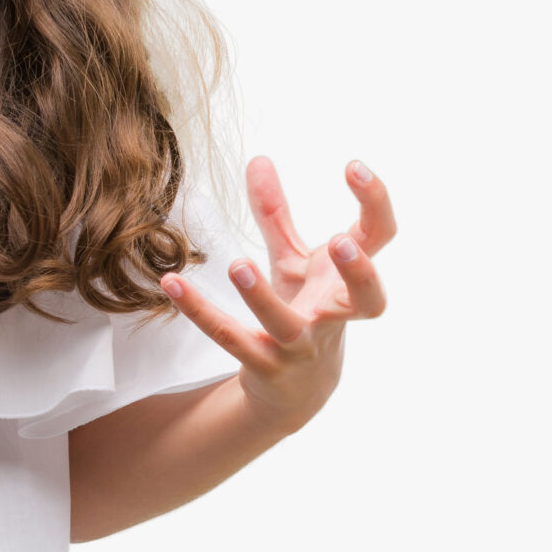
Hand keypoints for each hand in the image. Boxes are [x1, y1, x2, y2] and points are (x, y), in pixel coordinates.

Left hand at [160, 157, 395, 432]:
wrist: (298, 393)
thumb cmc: (305, 312)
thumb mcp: (294, 262)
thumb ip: (276, 214)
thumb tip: (257, 159)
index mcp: (347, 281)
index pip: (378, 236)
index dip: (374, 202)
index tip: (353, 166)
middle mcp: (335, 314)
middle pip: (369, 298)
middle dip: (360, 272)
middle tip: (340, 241)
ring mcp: (303, 345)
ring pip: (287, 325)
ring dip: (262, 297)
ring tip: (237, 265)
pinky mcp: (266, 366)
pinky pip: (232, 339)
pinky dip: (201, 312)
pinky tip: (172, 283)